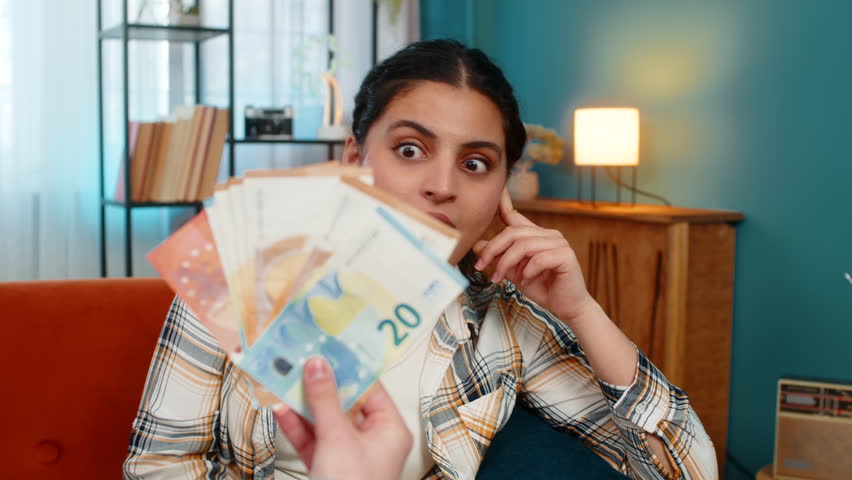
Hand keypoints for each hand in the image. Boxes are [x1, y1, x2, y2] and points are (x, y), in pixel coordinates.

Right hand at [273, 357, 411, 479]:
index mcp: (389, 429)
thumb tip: (319, 365)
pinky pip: (312, 440)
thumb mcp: (337, 438)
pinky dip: (297, 426)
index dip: (348, 367)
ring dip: (303, 403)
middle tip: (301, 359)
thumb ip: (325, 399)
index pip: (370, 388)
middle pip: (345, 402)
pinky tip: (281, 409)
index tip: (327, 347)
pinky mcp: (328, 467)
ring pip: (325, 420)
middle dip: (320, 384)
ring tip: (284, 378)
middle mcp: (372, 440)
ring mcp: (349, 454)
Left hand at [473, 188, 593, 323]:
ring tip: (499, 278)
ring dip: (506, 263)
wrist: (567, 307)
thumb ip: (499, 257)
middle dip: (493, 249)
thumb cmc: (542, 288)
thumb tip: (477, 245)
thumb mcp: (514, 272)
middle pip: (513, 232)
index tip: (495, 190)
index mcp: (536, 235)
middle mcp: (548, 234)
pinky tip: (526, 281)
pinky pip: (539, 258)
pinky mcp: (566, 255)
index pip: (515, 216)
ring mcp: (559, 243)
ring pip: (524, 245)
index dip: (503, 202)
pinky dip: (528, 270)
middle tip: (481, 266)